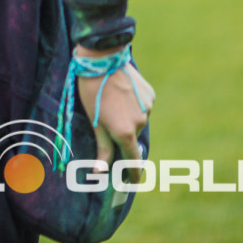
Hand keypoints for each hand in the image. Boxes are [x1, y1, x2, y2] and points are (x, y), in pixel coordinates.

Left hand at [77, 56, 153, 172]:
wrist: (102, 60)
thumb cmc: (91, 92)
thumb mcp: (93, 122)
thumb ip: (102, 148)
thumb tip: (100, 172)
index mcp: (124, 133)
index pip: (133, 161)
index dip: (133, 174)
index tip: (133, 182)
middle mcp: (140, 123)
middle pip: (131, 137)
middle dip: (121, 134)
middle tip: (107, 118)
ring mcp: (148, 108)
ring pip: (137, 120)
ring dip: (127, 116)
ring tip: (111, 100)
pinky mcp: (151, 95)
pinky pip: (142, 105)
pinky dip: (133, 103)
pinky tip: (121, 92)